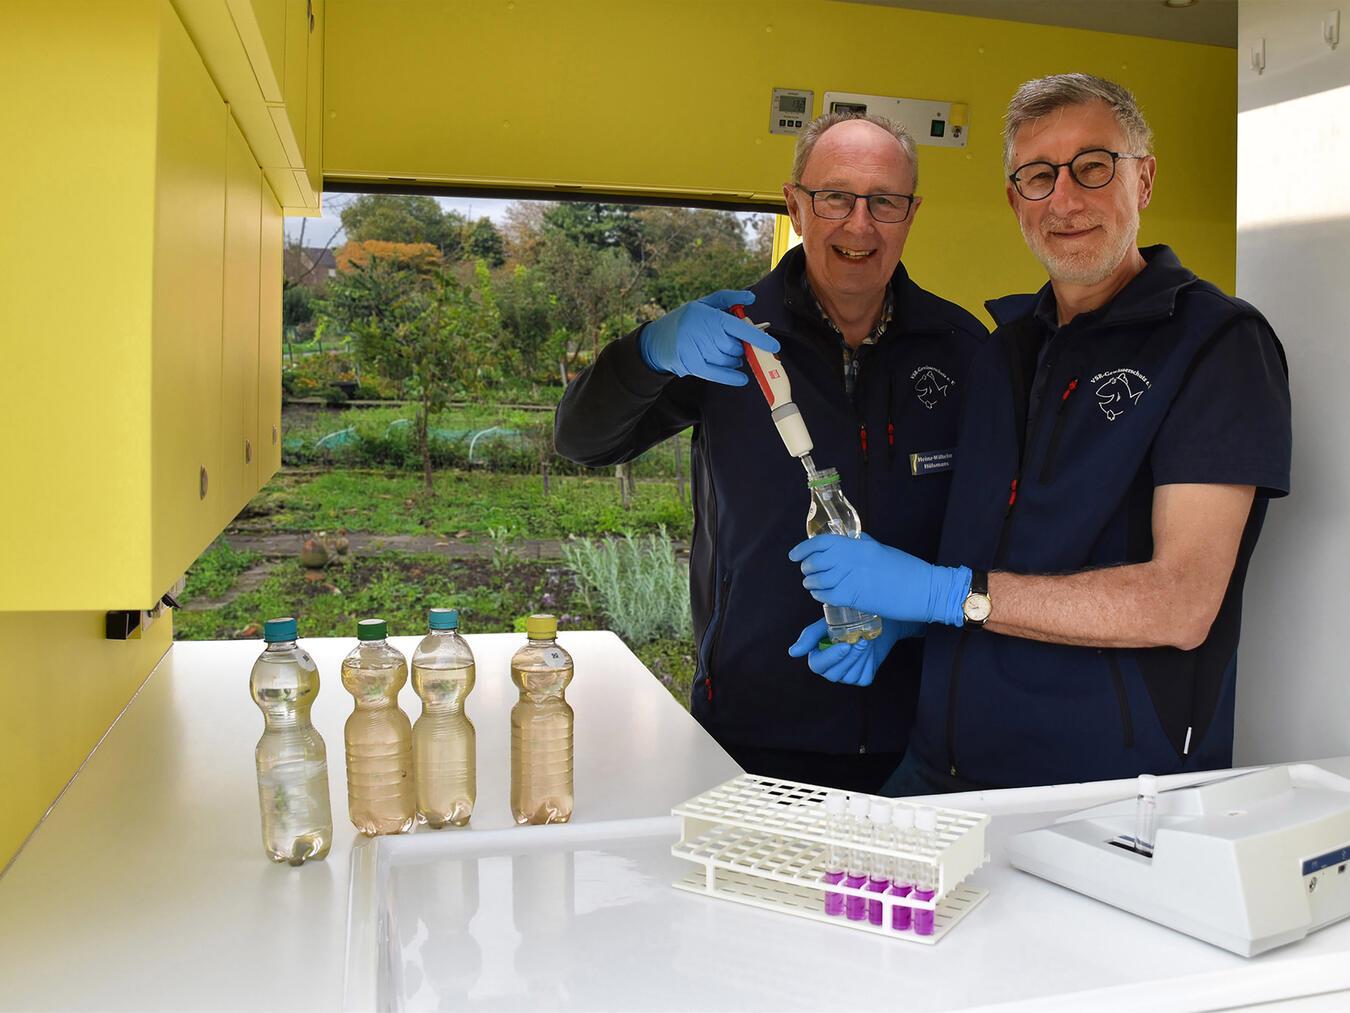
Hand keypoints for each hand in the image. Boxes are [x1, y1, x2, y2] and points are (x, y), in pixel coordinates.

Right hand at [638, 290, 779, 385]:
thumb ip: (729, 299)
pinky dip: (732, 377)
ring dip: (734, 360)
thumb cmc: (686, 319)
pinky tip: (741, 378)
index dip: (758, 338)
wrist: (657, 339)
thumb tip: (751, 298)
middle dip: (741, 347)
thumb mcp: (705, 303)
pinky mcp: (692, 365)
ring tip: (727, 353)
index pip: (739, 328)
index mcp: (710, 316)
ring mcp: (697, 350)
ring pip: (728, 361)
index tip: (773, 345)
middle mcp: (703, 332)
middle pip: (736, 347)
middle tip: (736, 344)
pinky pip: (719, 374)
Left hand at [788, 533, 971, 626]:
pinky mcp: (856, 597)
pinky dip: (820, 596)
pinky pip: (828, 596)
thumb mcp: (882, 550)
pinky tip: (821, 596)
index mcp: (859, 545)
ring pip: (819, 580)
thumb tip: (849, 540)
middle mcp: (853, 558)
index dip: (803, 548)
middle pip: (816, 561)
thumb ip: (863, 545)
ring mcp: (853, 578)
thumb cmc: (907, 570)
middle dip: (807, 568)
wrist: (926, 590)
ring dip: (811, 583)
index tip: (794, 555)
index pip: (822, 542)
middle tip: (807, 572)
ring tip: (812, 585)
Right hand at [788, 617, 923, 686]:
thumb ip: (810, 637)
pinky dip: (868, 663)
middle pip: (834, 674)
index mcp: (818, 657)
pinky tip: (870, 650)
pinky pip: (863, 677)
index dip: (831, 657)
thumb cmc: (848, 619)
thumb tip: (793, 653)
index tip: (846, 645)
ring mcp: (846, 676)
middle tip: (861, 640)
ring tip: (866, 640)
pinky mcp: (862, 678)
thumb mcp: (828, 623)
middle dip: (849, 657)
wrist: (875, 620)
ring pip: (850, 676)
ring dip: (860, 658)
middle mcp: (830, 669)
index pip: (817, 665)